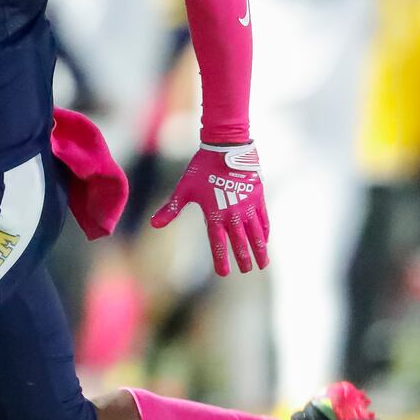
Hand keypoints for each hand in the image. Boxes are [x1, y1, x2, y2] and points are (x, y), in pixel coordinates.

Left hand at [150, 142, 269, 275]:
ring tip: (262, 264)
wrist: (225, 146)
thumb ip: (171, 208)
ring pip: (256, 234)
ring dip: (260, 249)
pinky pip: (263, 219)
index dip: (221, 259)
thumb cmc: (202, 167)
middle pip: (240, 242)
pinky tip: (265, 240)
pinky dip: (265, 231)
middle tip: (246, 271)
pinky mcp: (257, 197)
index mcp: (214, 214)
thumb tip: (153, 224)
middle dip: (243, 258)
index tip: (224, 273)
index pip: (218, 243)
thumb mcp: (184, 188)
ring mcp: (247, 206)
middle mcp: (233, 213)